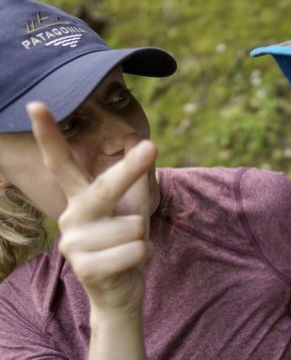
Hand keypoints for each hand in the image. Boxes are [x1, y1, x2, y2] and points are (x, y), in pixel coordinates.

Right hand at [27, 103, 153, 313]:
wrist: (121, 289)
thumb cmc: (126, 241)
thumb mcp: (134, 203)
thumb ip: (135, 174)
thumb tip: (141, 138)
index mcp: (79, 199)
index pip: (61, 163)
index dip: (48, 134)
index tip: (37, 104)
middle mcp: (70, 218)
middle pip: (103, 187)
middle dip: (129, 169)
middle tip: (151, 146)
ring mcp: (74, 245)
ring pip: (133, 225)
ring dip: (143, 237)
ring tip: (128, 248)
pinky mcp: (86, 269)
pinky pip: (136, 250)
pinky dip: (144, 254)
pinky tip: (128, 264)